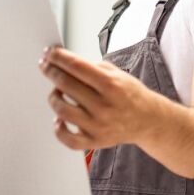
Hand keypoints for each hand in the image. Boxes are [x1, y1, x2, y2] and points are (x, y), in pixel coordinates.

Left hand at [39, 46, 162, 150]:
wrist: (148, 120)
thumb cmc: (130, 94)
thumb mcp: (117, 73)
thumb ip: (91, 68)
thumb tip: (64, 61)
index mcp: (111, 85)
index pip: (76, 66)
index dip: (58, 57)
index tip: (48, 53)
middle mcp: (104, 106)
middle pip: (66, 84)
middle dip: (51, 71)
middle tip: (46, 66)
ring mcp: (98, 126)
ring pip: (62, 110)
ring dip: (54, 96)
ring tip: (57, 91)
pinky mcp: (95, 141)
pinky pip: (67, 138)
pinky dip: (58, 127)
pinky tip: (60, 118)